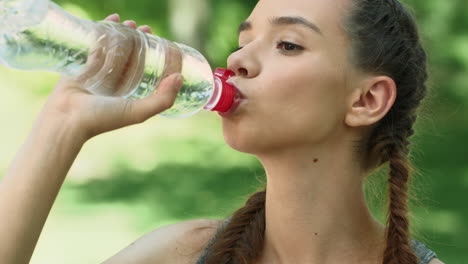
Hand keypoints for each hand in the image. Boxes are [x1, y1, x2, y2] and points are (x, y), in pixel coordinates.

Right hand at [43, 14, 182, 140]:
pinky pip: (96, 44)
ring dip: (125, 34)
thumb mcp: (138, 112)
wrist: (66, 118)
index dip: (157, 58)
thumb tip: (180, 77)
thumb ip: (162, 100)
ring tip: (131, 23)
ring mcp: (101, 74)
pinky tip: (113, 18)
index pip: (148, 72)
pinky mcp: (84, 65)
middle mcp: (117, 83)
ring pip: (116, 49)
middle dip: (141, 42)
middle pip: (133, 57)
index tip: (164, 45)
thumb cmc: (102, 118)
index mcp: (131, 94)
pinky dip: (104, 30)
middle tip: (147, 30)